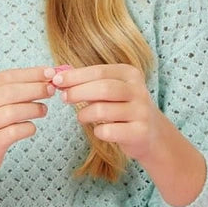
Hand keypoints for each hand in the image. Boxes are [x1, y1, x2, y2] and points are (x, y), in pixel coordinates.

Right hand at [0, 66, 55, 186]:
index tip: (50, 72)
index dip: (31, 73)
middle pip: (10, 92)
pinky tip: (31, 128)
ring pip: (12, 112)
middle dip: (35, 88)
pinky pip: (12, 133)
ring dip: (33, 109)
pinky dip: (27, 128)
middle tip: (52, 89)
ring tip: (43, 110)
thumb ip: (9, 91)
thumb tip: (43, 78)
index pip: (6, 76)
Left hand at [49, 63, 206, 205]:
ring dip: (85, 114)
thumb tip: (58, 77)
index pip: (99, 71)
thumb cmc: (122, 108)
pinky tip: (100, 130)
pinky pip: (108, 131)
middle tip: (64, 98)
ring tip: (82, 117)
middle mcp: (139, 90)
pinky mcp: (140, 132)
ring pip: (102, 110)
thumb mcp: (110, 90)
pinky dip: (98, 131)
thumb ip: (88, 82)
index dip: (75, 76)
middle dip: (77, 92)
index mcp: (130, 74)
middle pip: (102, 88)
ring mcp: (141, 112)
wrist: (151, 135)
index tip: (56, 80)